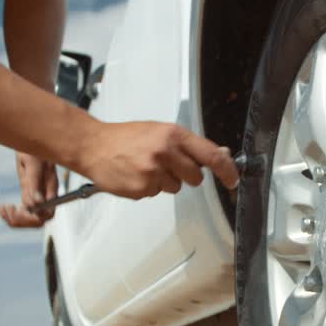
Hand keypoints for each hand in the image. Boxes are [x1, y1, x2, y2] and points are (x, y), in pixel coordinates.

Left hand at [0, 152, 57, 227]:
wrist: (28, 136)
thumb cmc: (32, 146)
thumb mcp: (31, 161)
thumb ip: (34, 182)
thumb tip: (35, 204)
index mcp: (50, 188)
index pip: (46, 214)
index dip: (31, 218)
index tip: (16, 207)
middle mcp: (46, 194)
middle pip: (38, 221)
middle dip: (21, 220)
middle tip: (6, 209)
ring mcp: (37, 195)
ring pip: (30, 219)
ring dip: (15, 219)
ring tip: (2, 209)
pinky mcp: (29, 192)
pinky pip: (23, 212)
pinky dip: (11, 214)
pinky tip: (2, 207)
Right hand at [78, 121, 239, 198]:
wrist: (93, 145)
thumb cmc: (125, 137)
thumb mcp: (160, 131)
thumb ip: (188, 144)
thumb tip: (219, 154)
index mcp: (172, 134)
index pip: (210, 155)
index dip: (226, 170)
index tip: (232, 179)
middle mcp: (165, 152)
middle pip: (195, 177)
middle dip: (186, 175)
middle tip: (167, 165)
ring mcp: (152, 172)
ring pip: (175, 187)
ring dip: (164, 181)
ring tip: (144, 167)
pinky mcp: (141, 188)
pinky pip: (156, 194)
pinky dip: (148, 187)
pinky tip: (135, 174)